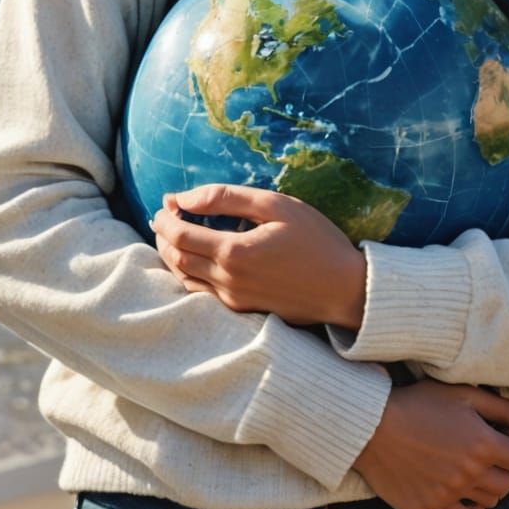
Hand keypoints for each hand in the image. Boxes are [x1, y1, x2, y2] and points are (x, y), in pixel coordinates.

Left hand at [152, 183, 366, 328]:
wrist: (345, 289)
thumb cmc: (316, 240)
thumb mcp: (276, 205)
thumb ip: (227, 199)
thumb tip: (184, 198)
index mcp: (233, 252)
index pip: (179, 234)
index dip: (165, 216)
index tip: (166, 201)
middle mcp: (227, 280)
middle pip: (175, 257)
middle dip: (163, 234)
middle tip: (164, 214)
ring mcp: (233, 299)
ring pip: (184, 277)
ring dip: (171, 254)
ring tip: (172, 233)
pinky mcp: (242, 309)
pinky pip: (200, 292)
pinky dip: (187, 272)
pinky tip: (194, 258)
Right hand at [353, 377, 508, 508]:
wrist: (370, 423)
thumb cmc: (418, 403)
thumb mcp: (462, 394)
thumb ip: (501, 407)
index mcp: (482, 446)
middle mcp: (468, 477)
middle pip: (506, 485)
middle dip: (507, 468)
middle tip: (495, 453)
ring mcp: (444, 499)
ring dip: (485, 494)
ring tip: (473, 476)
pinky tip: (454, 508)